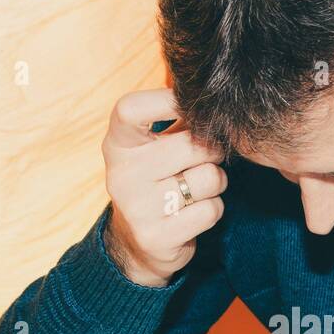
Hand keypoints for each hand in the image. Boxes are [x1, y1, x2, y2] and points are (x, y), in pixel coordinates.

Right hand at [101, 88, 227, 286]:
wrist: (137, 241)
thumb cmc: (158, 179)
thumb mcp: (157, 145)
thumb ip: (180, 118)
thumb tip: (215, 92)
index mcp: (118, 144)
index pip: (131, 109)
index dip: (165, 100)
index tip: (189, 106)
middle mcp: (121, 173)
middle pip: (192, 145)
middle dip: (212, 151)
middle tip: (206, 158)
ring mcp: (136, 208)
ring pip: (208, 178)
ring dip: (215, 183)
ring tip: (197, 187)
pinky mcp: (155, 237)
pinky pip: (210, 210)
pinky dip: (213, 210)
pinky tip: (194, 212)